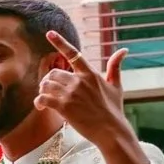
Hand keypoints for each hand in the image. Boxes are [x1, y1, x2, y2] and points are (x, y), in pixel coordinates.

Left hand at [35, 32, 128, 146]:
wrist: (111, 131)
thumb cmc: (114, 109)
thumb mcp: (116, 85)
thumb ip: (115, 66)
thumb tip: (124, 50)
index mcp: (90, 73)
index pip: (73, 53)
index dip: (60, 42)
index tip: (49, 33)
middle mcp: (80, 81)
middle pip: (53, 73)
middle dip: (48, 81)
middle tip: (49, 89)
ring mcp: (71, 94)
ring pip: (46, 85)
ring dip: (42, 90)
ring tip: (45, 97)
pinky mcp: (64, 107)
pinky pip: (43, 98)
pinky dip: (39, 101)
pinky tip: (42, 106)